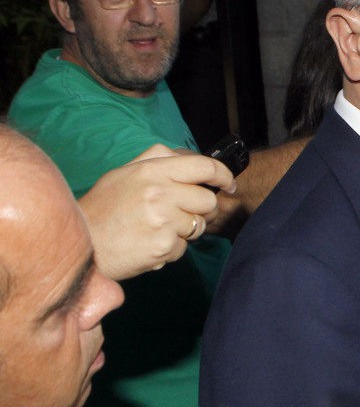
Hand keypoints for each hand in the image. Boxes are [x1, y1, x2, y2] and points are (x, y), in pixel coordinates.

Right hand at [79, 144, 235, 279]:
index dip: (223, 175)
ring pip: (199, 225)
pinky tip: (149, 244)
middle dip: (201, 209)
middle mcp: (160, 192)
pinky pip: (184, 248)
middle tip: (181, 214)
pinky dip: (171, 249)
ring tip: (157, 228)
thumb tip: (190, 158)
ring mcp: (163, 221)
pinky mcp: (163, 246)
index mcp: (152, 170)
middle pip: (208, 200)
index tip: (229, 183)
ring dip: (185, 230)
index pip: (204, 166)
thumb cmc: (104, 208)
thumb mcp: (125, 173)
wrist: (82, 244)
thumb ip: (158, 160)